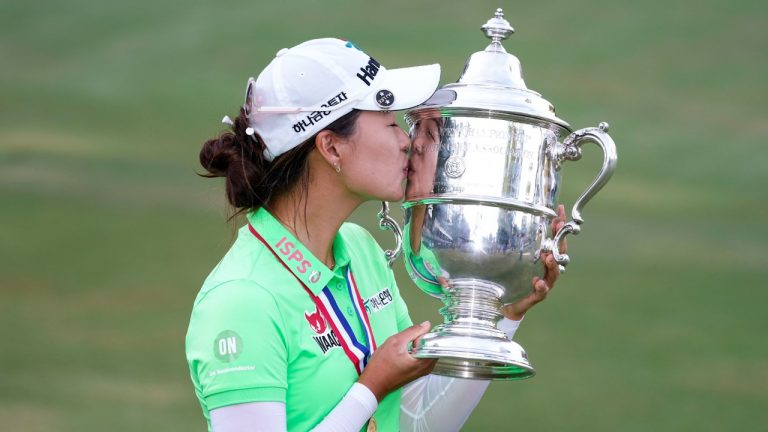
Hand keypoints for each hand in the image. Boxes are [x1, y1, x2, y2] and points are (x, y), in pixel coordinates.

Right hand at [357, 321, 436, 400]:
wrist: (373, 384)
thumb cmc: (382, 364)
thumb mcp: (396, 342)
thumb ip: (413, 332)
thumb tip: (427, 324)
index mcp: (425, 361)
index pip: (434, 341)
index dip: (424, 334)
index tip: (413, 334)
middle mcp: (427, 368)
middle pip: (431, 347)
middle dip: (421, 339)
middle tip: (407, 339)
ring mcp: (422, 372)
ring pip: (425, 352)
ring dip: (417, 345)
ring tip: (404, 346)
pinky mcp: (416, 373)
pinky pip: (421, 358)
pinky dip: (415, 352)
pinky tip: (403, 352)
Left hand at [502, 204, 567, 320]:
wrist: (510, 303)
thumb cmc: (515, 278)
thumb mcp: (516, 258)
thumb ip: (518, 242)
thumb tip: (514, 217)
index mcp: (546, 258)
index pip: (555, 239)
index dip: (559, 226)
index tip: (560, 211)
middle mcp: (548, 270)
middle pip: (559, 253)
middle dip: (560, 240)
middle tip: (559, 227)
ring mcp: (545, 283)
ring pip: (554, 273)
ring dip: (552, 264)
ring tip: (549, 257)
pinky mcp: (537, 296)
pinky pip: (542, 291)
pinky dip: (541, 287)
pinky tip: (538, 282)